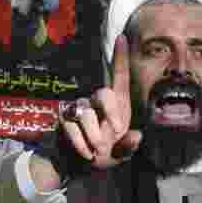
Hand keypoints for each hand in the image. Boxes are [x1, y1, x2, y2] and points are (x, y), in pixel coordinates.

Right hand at [59, 35, 141, 169]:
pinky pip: (72, 127)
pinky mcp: (64, 116)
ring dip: (94, 137)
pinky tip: (86, 153)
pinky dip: (81, 144)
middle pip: (103, 94)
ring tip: (97, 151)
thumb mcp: (121, 154)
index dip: (120, 57)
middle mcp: (97, 100)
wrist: (78, 165)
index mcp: (118, 104)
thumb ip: (129, 147)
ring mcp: (79, 106)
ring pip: (86, 115)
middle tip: (112, 137)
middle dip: (111, 116)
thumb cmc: (105, 153)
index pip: (119, 77)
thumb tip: (137, 136)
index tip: (122, 36)